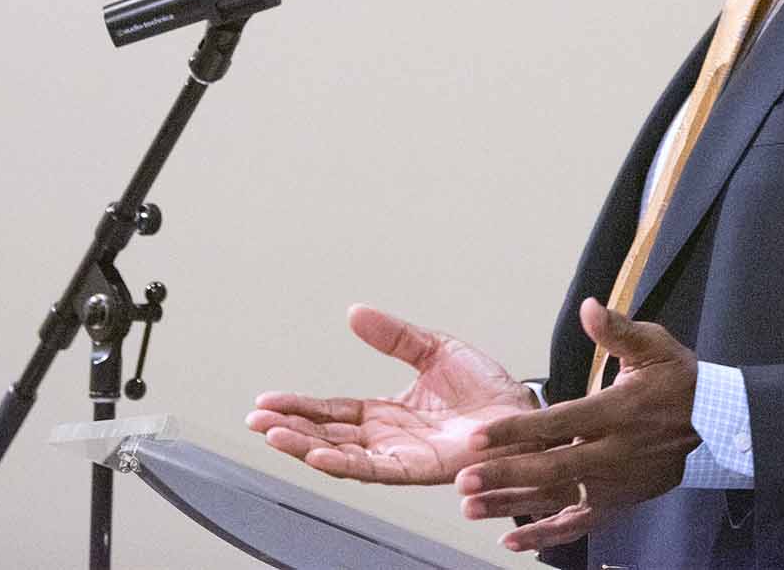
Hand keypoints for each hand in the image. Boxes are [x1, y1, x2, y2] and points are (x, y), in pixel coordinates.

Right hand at [245, 304, 538, 484]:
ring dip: (306, 447)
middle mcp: (389, 439)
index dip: (299, 407)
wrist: (528, 411)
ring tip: (274, 435)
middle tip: (255, 421)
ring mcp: (402, 457)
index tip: (265, 403)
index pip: (332, 412)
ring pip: (343, 457)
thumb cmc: (488, 389)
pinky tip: (318, 455)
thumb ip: (394, 336)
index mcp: (387, 413)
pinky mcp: (421, 469)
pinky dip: (345, 464)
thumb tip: (355, 313)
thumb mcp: (434, 349)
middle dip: (289, 430)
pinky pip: (376, 470)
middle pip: (327, 436)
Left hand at [455, 299, 700, 552]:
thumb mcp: (653, 347)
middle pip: (552, 468)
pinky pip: (578, 524)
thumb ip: (617, 330)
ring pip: (558, 499)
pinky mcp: (618, 503)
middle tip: (464, 480)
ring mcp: (615, 484)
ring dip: (513, 505)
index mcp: (617, 412)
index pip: (558, 423)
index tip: (479, 438)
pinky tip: (511, 541)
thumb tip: (589, 307)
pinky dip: (545, 536)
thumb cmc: (677, 380)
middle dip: (505, 475)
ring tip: (472, 509)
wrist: (714, 423)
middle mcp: (614, 454)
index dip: (517, 431)